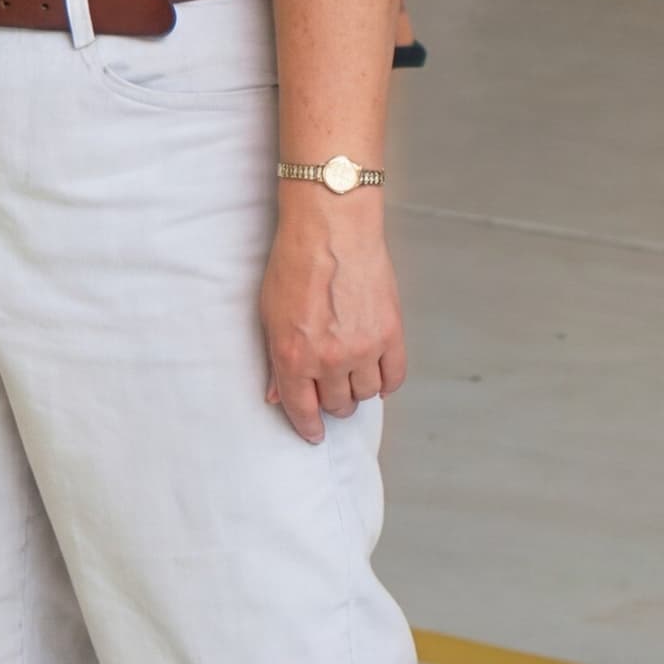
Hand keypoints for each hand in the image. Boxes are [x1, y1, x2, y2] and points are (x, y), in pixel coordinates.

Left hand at [260, 192, 405, 441]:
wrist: (331, 229)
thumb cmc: (294, 264)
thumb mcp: (269, 313)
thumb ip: (275, 358)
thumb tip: (278, 395)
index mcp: (292, 355)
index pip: (301, 409)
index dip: (307, 426)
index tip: (313, 433)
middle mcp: (328, 358)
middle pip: (338, 404)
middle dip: (331, 403)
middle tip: (329, 392)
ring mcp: (363, 348)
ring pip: (366, 394)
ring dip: (357, 391)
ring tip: (350, 375)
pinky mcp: (390, 334)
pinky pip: (394, 377)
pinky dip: (386, 382)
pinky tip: (377, 376)